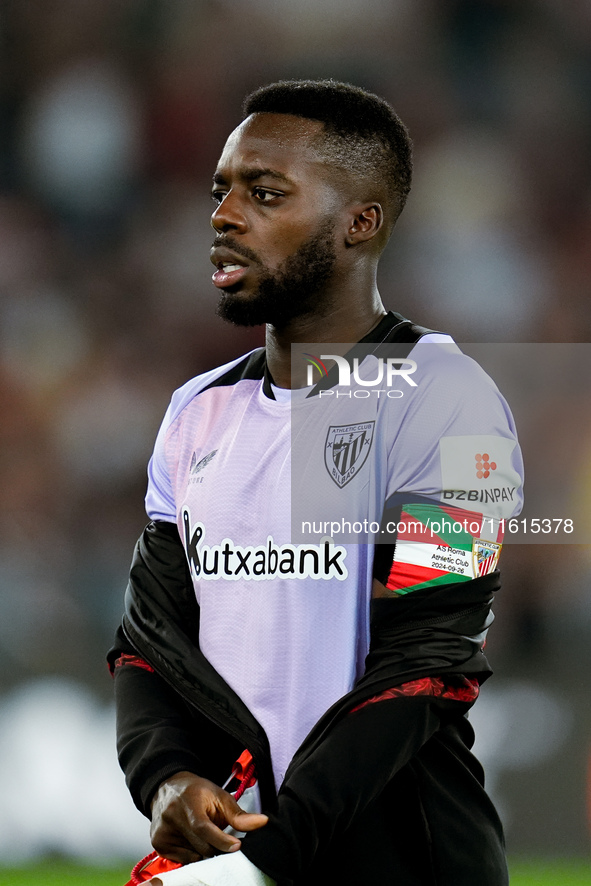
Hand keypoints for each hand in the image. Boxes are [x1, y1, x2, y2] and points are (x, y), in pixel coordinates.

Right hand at [150, 771, 267, 863]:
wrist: (167, 787)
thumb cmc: (196, 792)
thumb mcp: (219, 796)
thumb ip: (239, 814)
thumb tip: (262, 823)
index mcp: (188, 801)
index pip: (204, 828)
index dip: (221, 840)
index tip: (237, 846)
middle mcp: (172, 817)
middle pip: (201, 846)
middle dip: (216, 846)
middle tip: (221, 837)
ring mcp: (163, 832)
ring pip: (193, 855)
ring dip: (204, 850)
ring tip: (202, 833)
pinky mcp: (158, 843)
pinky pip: (183, 860)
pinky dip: (192, 853)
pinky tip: (190, 838)